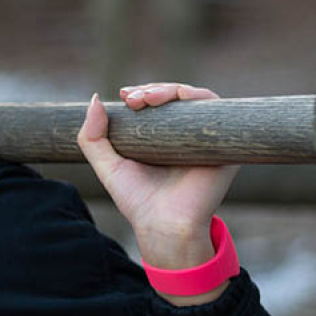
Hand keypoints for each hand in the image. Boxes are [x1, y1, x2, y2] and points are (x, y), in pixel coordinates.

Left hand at [77, 83, 238, 285]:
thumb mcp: (108, 166)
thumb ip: (93, 137)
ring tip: (147, 98)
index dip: (142, 92)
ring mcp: (205, 139)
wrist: (163, 226)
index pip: (157, 104)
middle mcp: (186, 136)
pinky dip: (197, 97)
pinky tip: (178, 99)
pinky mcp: (223, 145)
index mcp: (164, 139)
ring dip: (171, 89)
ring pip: (194, 99)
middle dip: (152, 90)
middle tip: (133, 99)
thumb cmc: (138, 201)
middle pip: (175, 98)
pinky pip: (217, 109)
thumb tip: (95, 99)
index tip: (124, 96)